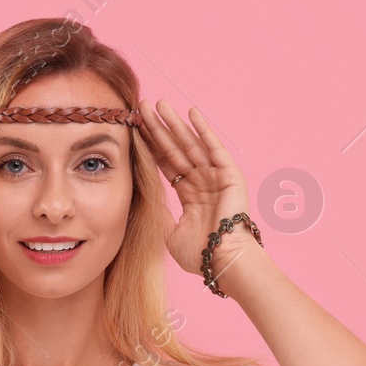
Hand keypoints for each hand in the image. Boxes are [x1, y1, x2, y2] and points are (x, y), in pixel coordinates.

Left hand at [136, 99, 252, 275]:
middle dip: (159, 128)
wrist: (223, 262)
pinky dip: (204, 129)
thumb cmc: (200, 255)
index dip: (151, 146)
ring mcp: (216, 177)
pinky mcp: (229, 175)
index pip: (165, 164)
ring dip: (175, 123)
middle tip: (143, 106)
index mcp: (190, 196)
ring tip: (160, 103)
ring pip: (190, 144)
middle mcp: (202, 182)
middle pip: (175, 149)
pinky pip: (214, 148)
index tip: (135, 128)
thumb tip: (141, 198)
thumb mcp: (168, 233)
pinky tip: (191, 112)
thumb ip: (157, 212)